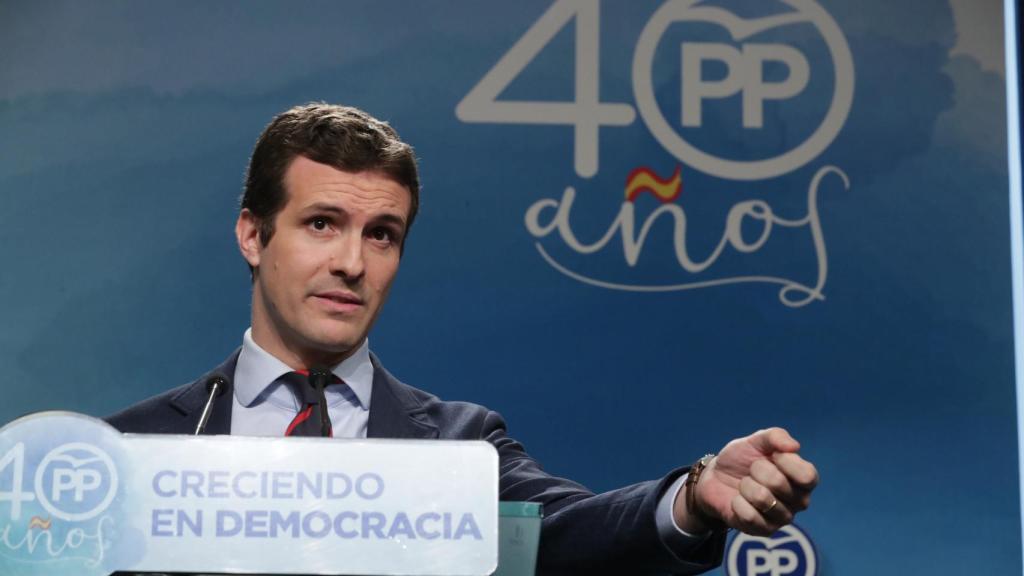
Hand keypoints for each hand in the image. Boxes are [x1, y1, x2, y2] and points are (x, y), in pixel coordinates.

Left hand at [674, 427, 817, 535]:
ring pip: (763, 499)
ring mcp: (783, 518)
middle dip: (756, 470)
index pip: (807, 475)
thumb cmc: (742, 459)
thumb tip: (794, 447)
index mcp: (804, 479)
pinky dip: (737, 503)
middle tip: (752, 471)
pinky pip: (750, 516)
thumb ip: (776, 436)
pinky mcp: (765, 531)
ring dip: (745, 486)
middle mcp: (799, 501)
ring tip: (745, 485)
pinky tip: (738, 501)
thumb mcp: (756, 440)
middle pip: (779, 483)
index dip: (784, 461)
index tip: (771, 455)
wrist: (715, 477)